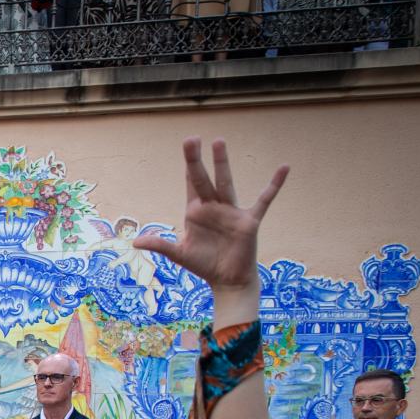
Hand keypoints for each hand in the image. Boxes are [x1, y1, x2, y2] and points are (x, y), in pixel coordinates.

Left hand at [134, 138, 287, 296]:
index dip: (188, 165)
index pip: (191, 183)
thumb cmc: (204, 264)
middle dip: (197, 159)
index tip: (187, 144)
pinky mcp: (249, 221)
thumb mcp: (179, 254)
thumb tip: (136, 242)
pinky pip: (264, 200)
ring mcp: (232, 212)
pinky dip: (274, 185)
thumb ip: (161, 244)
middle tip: (191, 138)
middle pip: (203, 178)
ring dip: (222, 163)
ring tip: (218, 141)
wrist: (227, 280)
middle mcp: (214, 207)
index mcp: (196, 211)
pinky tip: (284, 168)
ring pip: (225, 183)